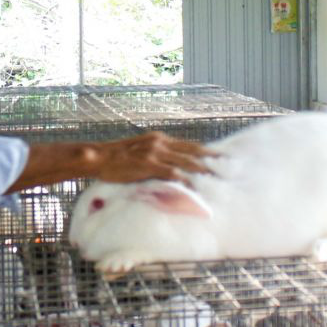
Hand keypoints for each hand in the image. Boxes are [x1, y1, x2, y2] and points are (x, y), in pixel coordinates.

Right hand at [92, 132, 213, 183]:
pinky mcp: (148, 164)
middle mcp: (160, 143)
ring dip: (203, 171)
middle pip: (192, 151)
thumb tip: (169, 168)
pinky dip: (185, 180)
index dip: (206, 151)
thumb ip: (155, 157)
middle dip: (211, 160)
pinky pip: (172, 172)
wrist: (98, 157)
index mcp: (159, 139)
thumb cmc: (116, 159)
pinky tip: (194, 187)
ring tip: (216, 180)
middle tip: (227, 168)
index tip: (221, 157)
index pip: (188, 144)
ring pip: (186, 161)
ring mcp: (155, 153)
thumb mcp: (139, 152)